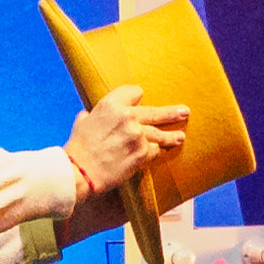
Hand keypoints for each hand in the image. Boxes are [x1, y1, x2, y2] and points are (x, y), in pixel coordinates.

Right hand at [65, 82, 191, 197]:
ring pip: (160, 133)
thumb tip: (91, 115)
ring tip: (180, 137)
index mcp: (112, 104)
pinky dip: (154, 153)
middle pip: (155, 111)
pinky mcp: (142, 153)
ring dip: (171, 136)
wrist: (80, 171)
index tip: (140, 100)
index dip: (137, 97)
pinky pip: (154, 151)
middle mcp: (127, 116)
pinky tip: (160, 153)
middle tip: (184, 112)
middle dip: (172, 113)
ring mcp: (137, 135)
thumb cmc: (78, 147)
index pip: (135, 92)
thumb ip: (94, 114)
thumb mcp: (82, 121)